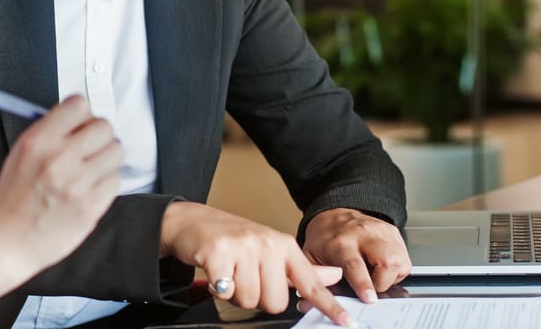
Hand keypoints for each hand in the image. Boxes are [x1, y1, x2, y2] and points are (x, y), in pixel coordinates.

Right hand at [0, 96, 121, 276]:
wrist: (5, 243)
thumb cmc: (11, 200)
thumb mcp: (19, 154)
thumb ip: (50, 132)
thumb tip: (79, 117)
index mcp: (38, 141)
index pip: (79, 105)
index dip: (82, 114)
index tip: (81, 124)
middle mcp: (59, 158)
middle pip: (104, 127)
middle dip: (98, 135)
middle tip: (90, 148)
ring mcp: (77, 184)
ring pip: (116, 152)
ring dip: (106, 159)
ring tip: (89, 171)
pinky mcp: (90, 207)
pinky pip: (115, 181)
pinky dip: (105, 184)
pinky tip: (88, 191)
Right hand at [160, 202, 355, 326]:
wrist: (193, 220)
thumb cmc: (235, 238)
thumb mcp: (273, 249)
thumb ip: (303, 268)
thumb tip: (335, 275)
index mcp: (284, 246)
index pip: (311, 282)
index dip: (329, 305)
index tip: (347, 322)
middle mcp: (267, 244)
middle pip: (275, 302)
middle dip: (257, 298)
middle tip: (245, 278)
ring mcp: (243, 247)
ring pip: (249, 300)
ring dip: (236, 294)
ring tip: (230, 273)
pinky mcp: (218, 253)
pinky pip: (225, 292)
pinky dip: (218, 288)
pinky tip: (215, 272)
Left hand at [303, 208, 411, 302]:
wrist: (333, 215)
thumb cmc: (324, 239)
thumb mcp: (312, 258)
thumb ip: (316, 278)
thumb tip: (313, 302)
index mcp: (341, 243)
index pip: (355, 265)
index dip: (364, 284)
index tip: (369, 298)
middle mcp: (363, 234)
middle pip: (387, 260)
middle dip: (384, 281)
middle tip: (373, 287)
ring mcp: (381, 231)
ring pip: (400, 261)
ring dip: (391, 276)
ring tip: (376, 275)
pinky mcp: (393, 232)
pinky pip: (404, 258)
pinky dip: (396, 269)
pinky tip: (382, 266)